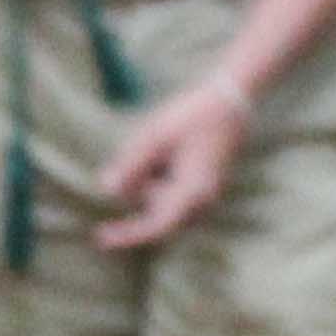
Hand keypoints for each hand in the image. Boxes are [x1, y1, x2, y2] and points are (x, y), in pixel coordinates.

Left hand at [93, 71, 253, 249]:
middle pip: (158, 214)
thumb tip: (107, 191)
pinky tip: (168, 150)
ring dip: (150, 183)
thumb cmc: (195, 115)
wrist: (235, 97)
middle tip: (138, 158)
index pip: (156, 227)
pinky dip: (161, 178)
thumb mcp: (156, 136)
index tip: (100, 237)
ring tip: (159, 145)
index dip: (127, 235)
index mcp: (194, 192)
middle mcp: (204, 200)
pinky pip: (175, 193)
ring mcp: (207, 194)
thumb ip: (131, 166)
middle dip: (140, 192)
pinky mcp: (206, 185)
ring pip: (165, 203)